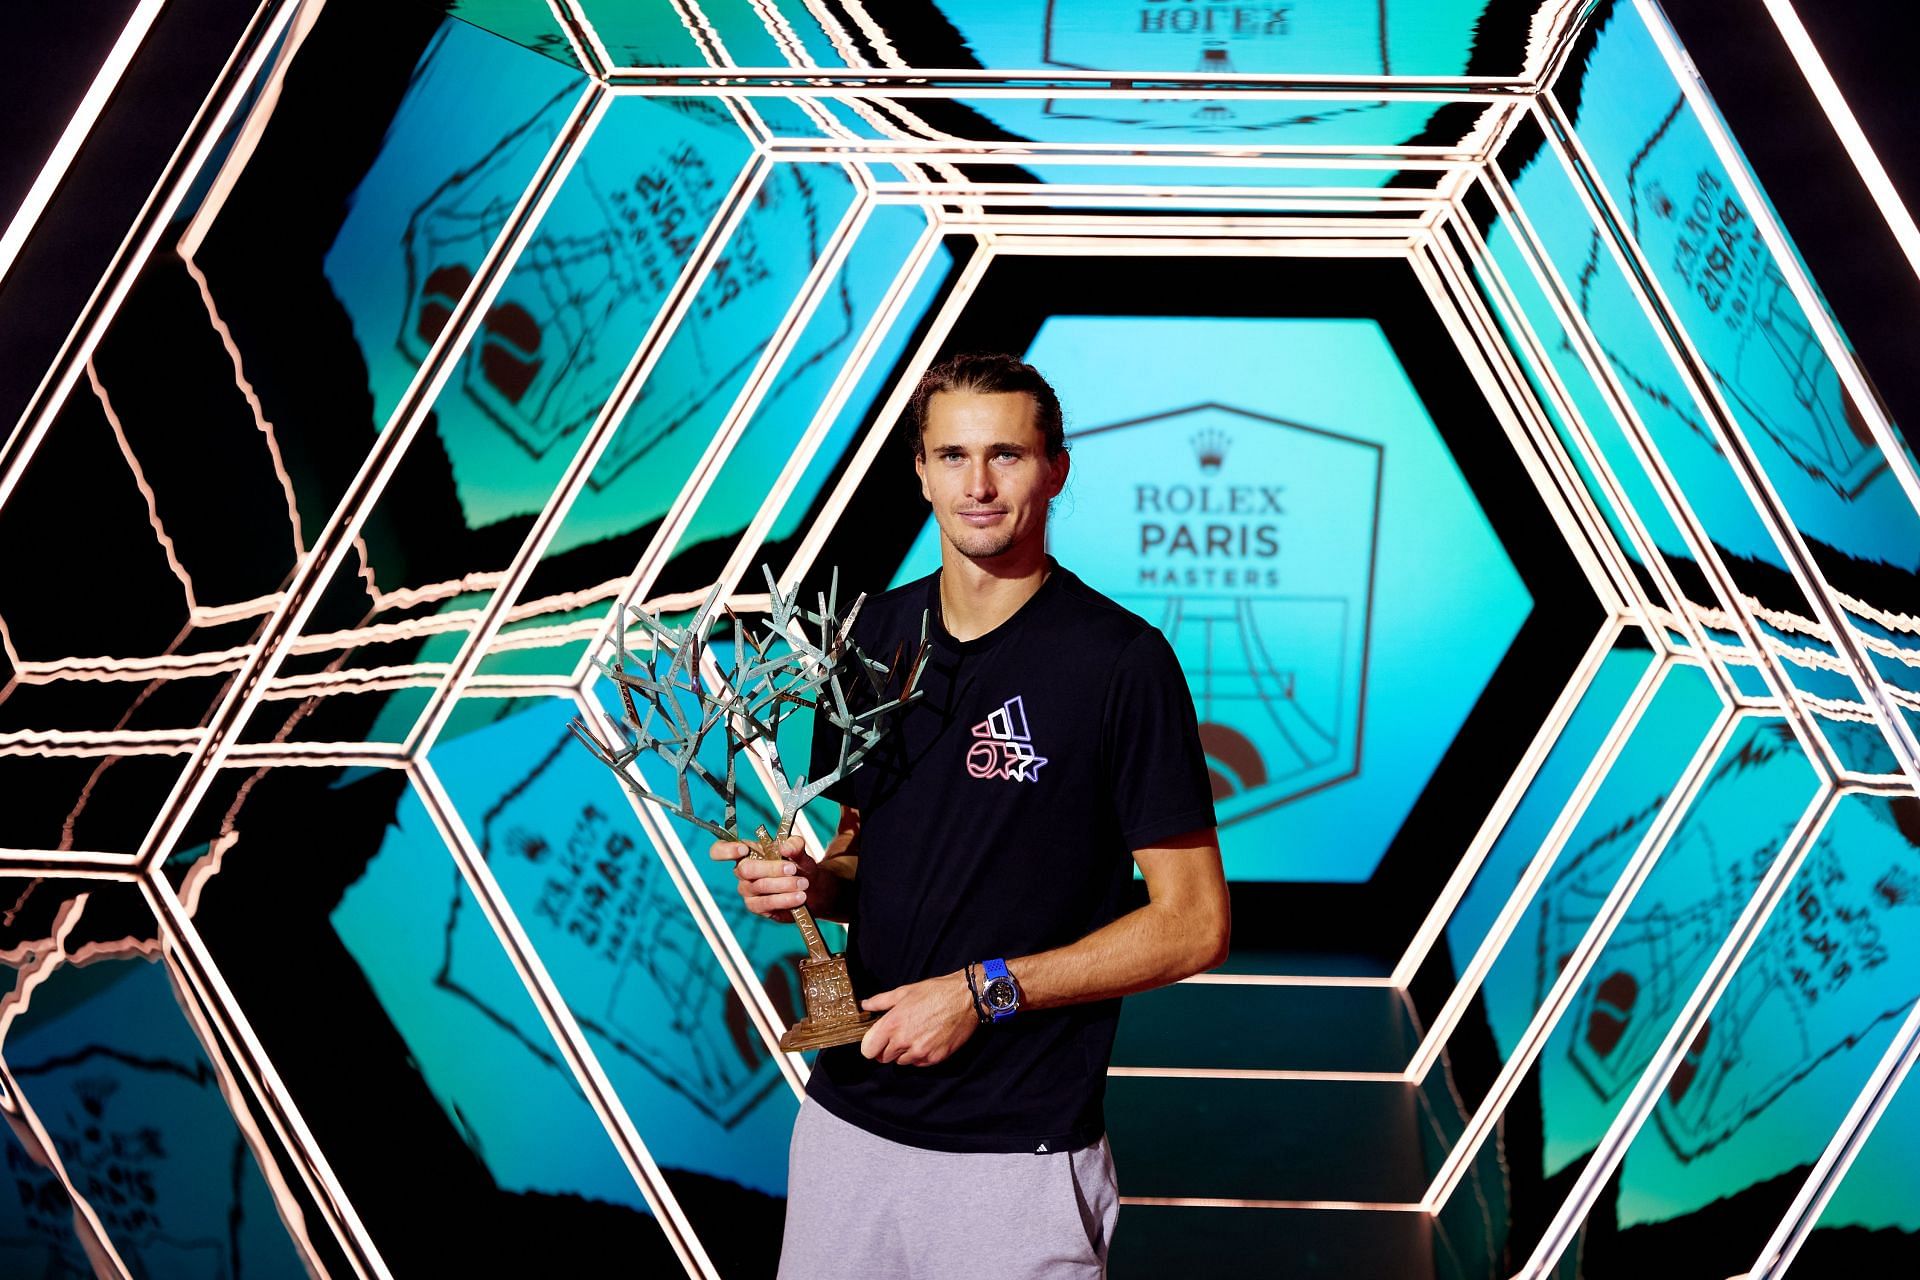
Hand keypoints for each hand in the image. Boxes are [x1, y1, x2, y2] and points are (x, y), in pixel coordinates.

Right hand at [709, 835, 817, 922]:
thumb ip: (794, 844)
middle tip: (793, 869)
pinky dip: (785, 899)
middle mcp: (742, 871)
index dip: (726, 850)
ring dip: (784, 885)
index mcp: (747, 852)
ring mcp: (747, 890)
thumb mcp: (799, 851)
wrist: (812, 887)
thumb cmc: (799, 865)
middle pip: (745, 869)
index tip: (743, 849)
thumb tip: (785, 847)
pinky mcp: (756, 907)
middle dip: (771, 868)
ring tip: (803, 883)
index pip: (720, 850)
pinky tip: (799, 897)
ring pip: (759, 886)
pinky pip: (766, 904)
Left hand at [858, 970, 978, 1066]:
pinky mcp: (934, 1058)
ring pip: (901, 1062)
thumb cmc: (935, 992)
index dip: (870, 1046)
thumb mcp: (905, 991)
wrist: (966, 999)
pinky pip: (918, 1063)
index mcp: (893, 1024)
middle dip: (887, 1049)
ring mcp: (920, 1051)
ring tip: (915, 1035)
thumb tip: (865, 1005)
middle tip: (897, 1036)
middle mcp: (904, 1041)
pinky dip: (919, 1055)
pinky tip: (927, 1040)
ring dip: (903, 1053)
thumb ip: (881, 1001)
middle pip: (883, 1058)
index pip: (868, 1050)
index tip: (876, 1041)